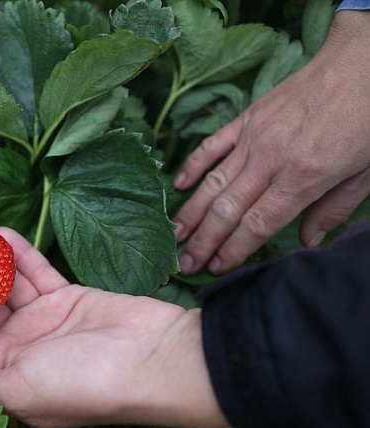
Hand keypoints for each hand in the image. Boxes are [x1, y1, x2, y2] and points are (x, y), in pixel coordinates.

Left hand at [0, 227, 228, 427]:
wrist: (154, 360)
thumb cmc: (85, 383)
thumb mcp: (18, 390)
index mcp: (5, 374)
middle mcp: (23, 348)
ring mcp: (46, 321)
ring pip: (6, 284)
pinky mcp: (69, 298)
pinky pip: (37, 271)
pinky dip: (20, 254)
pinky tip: (0, 232)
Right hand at [173, 10, 369, 274]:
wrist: (363, 62)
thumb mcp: (367, 172)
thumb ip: (335, 208)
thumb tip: (309, 242)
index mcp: (304, 176)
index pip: (257, 223)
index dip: (233, 249)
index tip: (216, 268)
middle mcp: (271, 159)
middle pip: (227, 209)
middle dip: (203, 241)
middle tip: (183, 263)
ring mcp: (254, 137)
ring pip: (212, 182)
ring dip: (191, 212)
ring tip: (175, 235)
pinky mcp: (248, 118)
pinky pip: (213, 145)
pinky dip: (193, 166)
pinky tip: (178, 185)